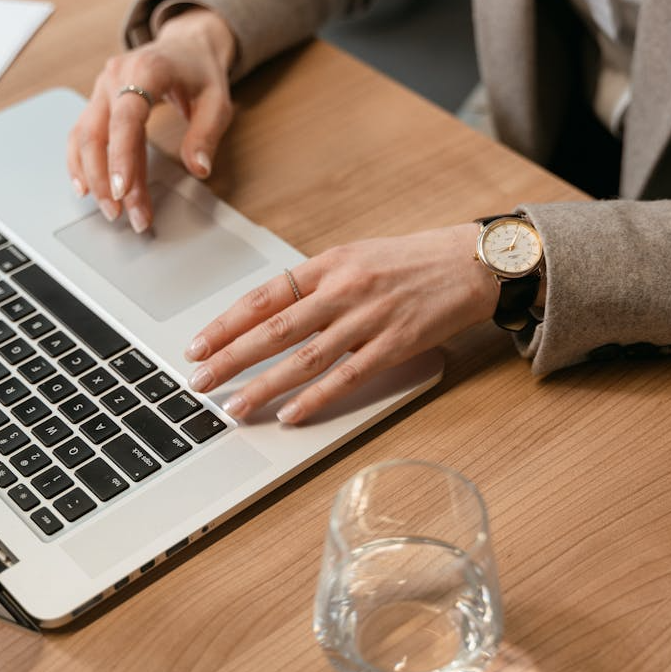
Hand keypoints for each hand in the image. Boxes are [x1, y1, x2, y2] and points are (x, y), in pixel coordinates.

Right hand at [67, 8, 235, 231]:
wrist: (187, 44)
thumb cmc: (201, 72)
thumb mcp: (218, 101)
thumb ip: (207, 134)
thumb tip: (198, 169)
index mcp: (146, 69)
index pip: (126, 118)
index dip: (122, 156)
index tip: (123, 191)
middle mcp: (116, 76)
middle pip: (97, 133)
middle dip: (106, 180)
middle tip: (122, 215)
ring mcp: (102, 87)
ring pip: (83, 137)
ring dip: (92, 177)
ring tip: (110, 210)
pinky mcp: (98, 100)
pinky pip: (81, 134)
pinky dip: (80, 163)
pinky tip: (87, 189)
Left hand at [184, 224, 499, 423]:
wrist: (472, 263)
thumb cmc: (413, 261)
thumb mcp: (357, 257)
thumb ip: (317, 284)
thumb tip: (272, 314)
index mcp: (329, 263)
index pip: (264, 297)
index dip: (226, 324)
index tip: (198, 345)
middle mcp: (344, 289)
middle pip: (274, 330)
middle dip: (230, 358)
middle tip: (198, 381)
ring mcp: (369, 319)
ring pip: (304, 358)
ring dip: (265, 386)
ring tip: (235, 407)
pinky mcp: (395, 345)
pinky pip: (348, 376)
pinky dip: (316, 398)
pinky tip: (291, 414)